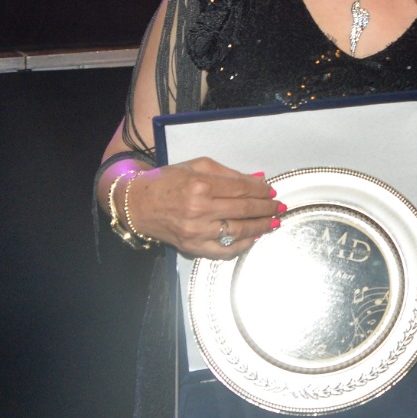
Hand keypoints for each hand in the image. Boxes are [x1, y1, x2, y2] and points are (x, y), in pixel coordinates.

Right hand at [125, 157, 280, 257]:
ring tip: (273, 222)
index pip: (242, 189)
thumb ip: (229, 174)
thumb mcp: (197, 166)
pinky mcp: (192, 247)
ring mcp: (196, 231)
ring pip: (238, 231)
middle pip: (244, 210)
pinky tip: (253, 238)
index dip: (262, 191)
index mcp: (201, 185)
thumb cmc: (167, 181)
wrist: (137, 204)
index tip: (272, 192)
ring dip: (261, 227)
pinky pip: (224, 250)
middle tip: (280, 207)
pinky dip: (242, 245)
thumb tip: (259, 179)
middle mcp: (199, 209)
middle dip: (267, 209)